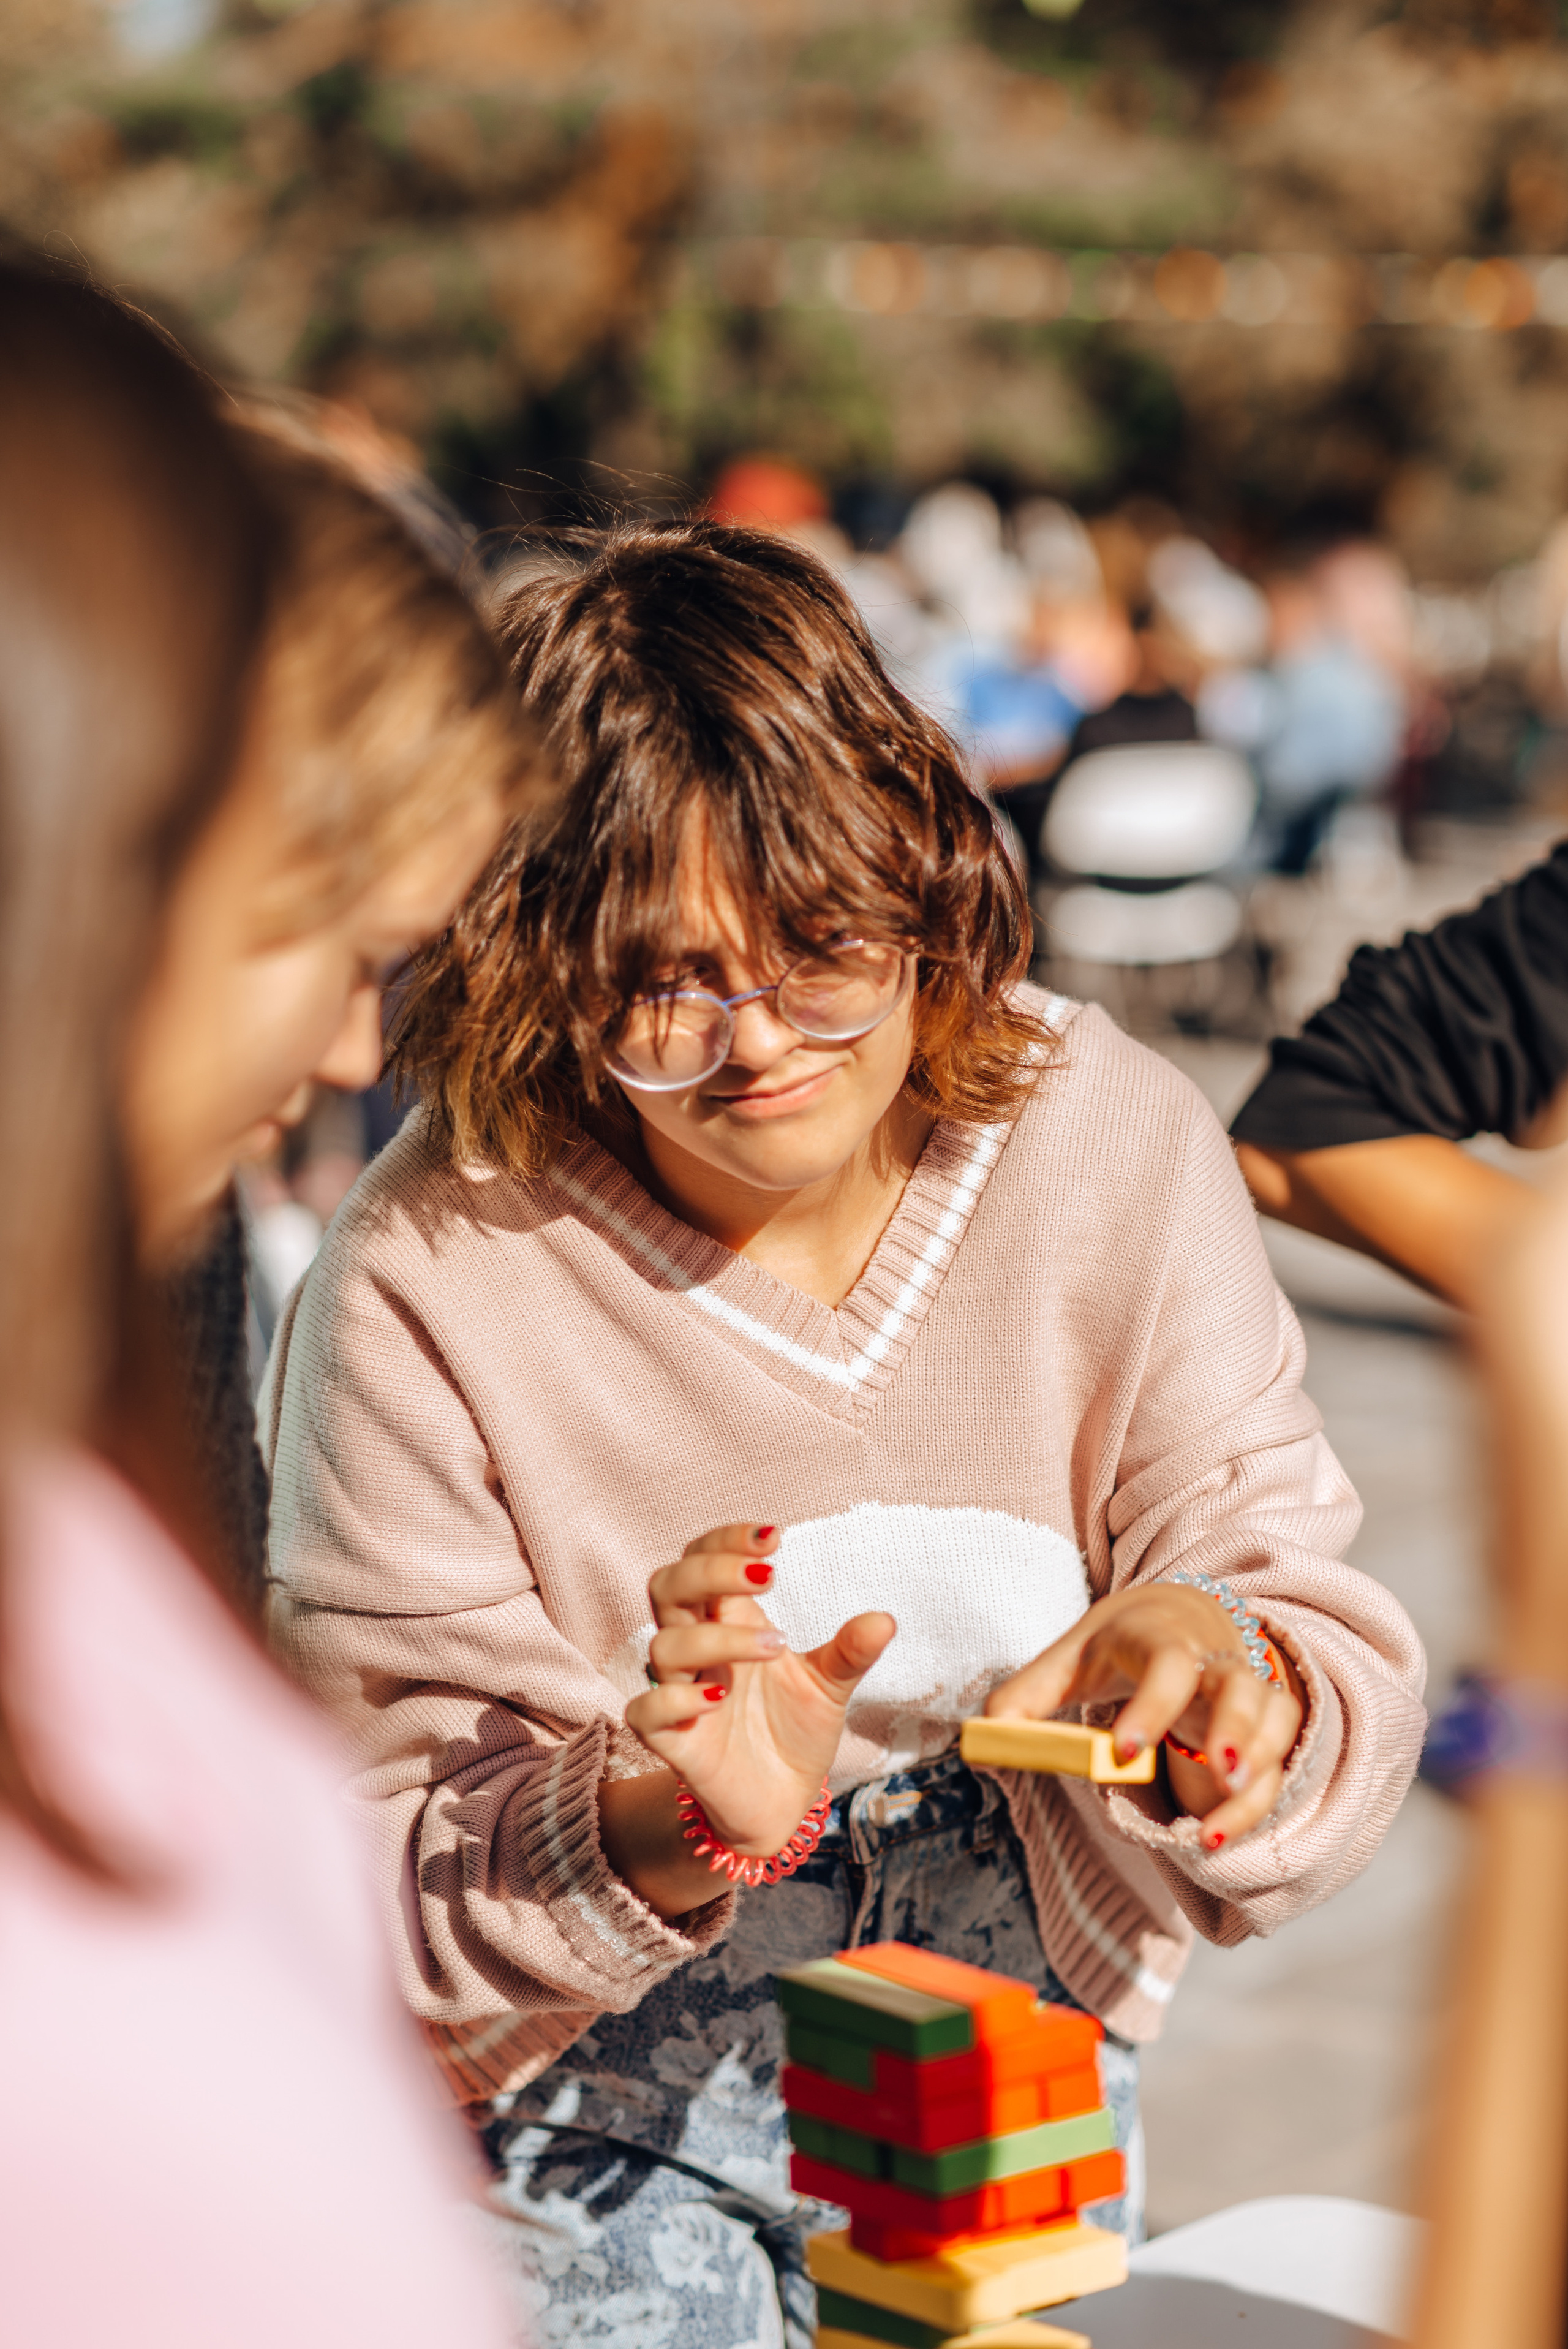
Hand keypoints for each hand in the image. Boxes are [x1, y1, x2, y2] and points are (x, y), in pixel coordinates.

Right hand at [623, 1521, 895, 1858]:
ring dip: (717, 1638)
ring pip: (662, 1646)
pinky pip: (647, 1711)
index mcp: (726, 1623)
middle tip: (767, 1576)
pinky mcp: (674, 1743)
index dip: (725, 1540)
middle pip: (667, 1585)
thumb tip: (885, 1620)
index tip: (775, 1538)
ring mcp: (681, 1695)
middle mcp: (697, 1652)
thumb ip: (850, 1652)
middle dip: (710, 1569)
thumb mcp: (830, 1686)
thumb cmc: (795, 1731)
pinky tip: (721, 1698)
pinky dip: (678, 1699)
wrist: (784, 1801)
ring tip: (775, 1648)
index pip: (699, 1560)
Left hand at [984, 1581, 1302, 1849]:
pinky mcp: (1264, 1719)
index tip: (1123, 1753)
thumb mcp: (1067, 1661)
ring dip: (1255, 1772)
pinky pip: (1281, 1754)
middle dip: (1236, 1730)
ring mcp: (1246, 1687)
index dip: (1150, 1706)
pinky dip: (1259, 1799)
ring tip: (1212, 1832)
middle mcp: (1212, 1660)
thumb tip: (984, 1740)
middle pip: (1241, 1686)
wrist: (1178, 1614)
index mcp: (1159, 1638)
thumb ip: (1023, 1699)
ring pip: (1274, 1721)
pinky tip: (1216, 1835)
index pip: (1166, 1664)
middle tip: (1220, 1775)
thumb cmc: (1115, 1646)